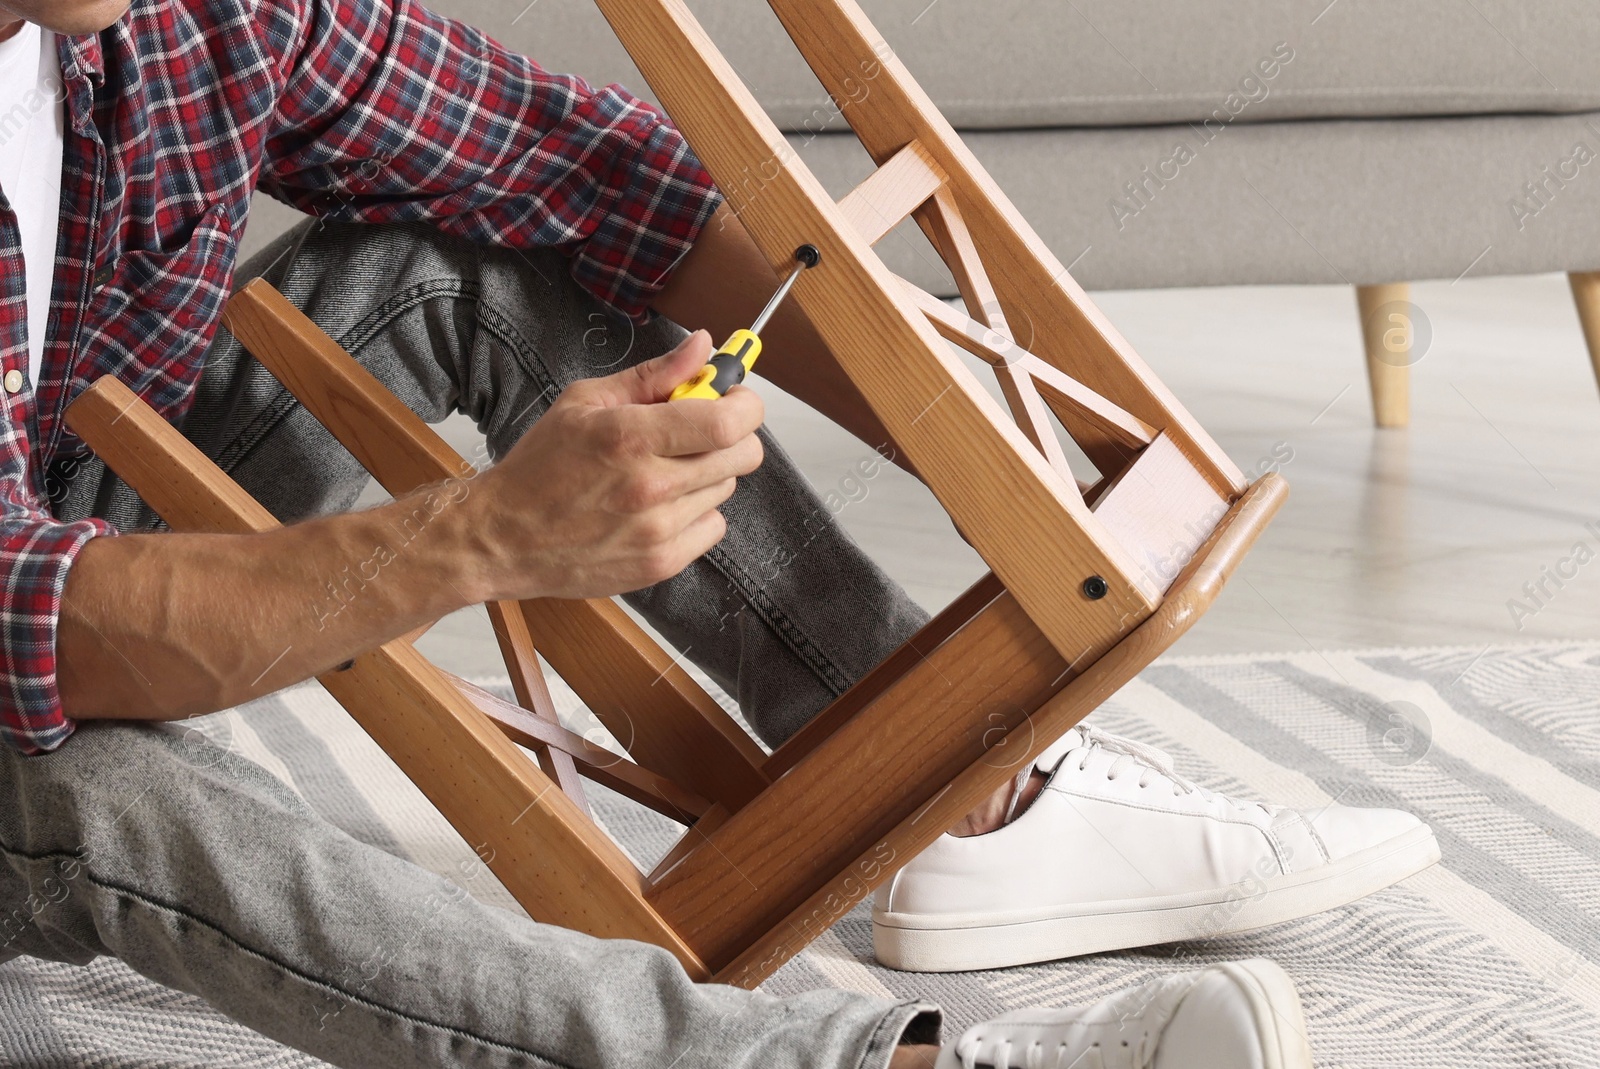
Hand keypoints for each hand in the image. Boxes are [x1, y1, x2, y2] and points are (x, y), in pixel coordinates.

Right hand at [473, 330, 764, 600]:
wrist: (502, 538)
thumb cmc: (540, 467)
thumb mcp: (586, 402)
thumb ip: (652, 375)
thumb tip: (703, 348)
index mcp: (630, 437)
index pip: (728, 422)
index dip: (746, 406)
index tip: (736, 399)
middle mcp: (649, 486)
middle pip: (741, 455)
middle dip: (733, 435)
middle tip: (702, 432)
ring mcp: (657, 530)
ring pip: (725, 488)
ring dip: (707, 475)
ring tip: (663, 472)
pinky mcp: (660, 564)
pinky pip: (713, 528)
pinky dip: (696, 514)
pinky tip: (660, 507)